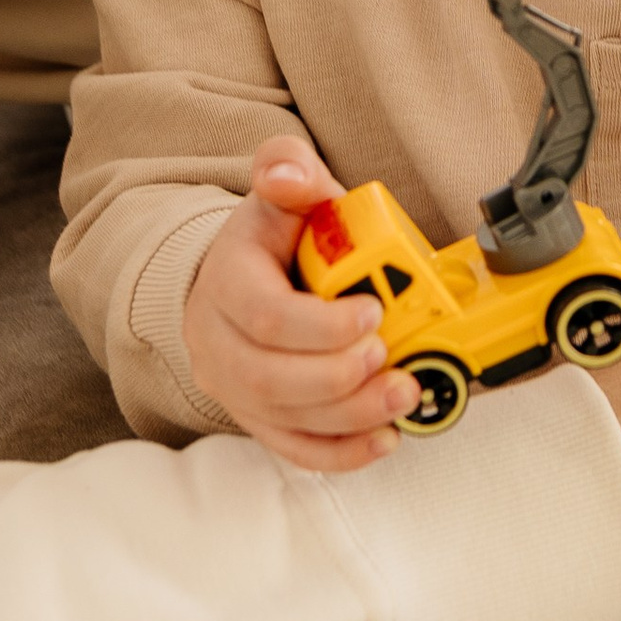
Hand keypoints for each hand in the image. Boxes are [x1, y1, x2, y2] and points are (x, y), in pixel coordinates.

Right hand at [182, 136, 424, 471]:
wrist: (245, 273)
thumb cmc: (273, 234)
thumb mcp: (282, 188)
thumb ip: (288, 168)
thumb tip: (288, 177)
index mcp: (225, 279)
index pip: (265, 315)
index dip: (322, 324)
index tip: (372, 312)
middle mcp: (217, 340)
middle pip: (269, 378)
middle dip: (339, 377)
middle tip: (391, 358)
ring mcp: (233, 385)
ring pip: (283, 418)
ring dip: (350, 414)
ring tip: (403, 393)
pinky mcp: (257, 416)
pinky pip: (292, 447)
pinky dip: (340, 452)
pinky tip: (385, 438)